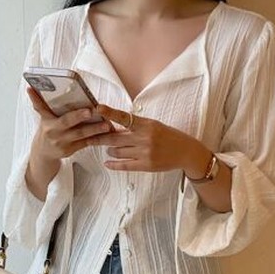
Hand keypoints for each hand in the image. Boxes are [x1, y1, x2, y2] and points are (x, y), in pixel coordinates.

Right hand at [27, 87, 111, 161]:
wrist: (43, 153)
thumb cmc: (46, 130)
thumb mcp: (42, 118)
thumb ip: (39, 103)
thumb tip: (29, 89)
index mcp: (51, 126)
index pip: (65, 120)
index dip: (76, 116)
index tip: (88, 110)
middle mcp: (58, 137)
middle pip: (77, 130)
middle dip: (90, 125)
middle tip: (101, 117)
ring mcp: (66, 145)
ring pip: (84, 137)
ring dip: (96, 131)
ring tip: (108, 126)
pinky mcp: (72, 151)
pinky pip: (86, 144)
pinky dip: (96, 138)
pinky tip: (107, 134)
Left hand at [92, 104, 209, 175]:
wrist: (185, 152)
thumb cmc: (169, 136)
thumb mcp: (154, 126)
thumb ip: (136, 127)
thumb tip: (115, 128)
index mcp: (147, 124)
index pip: (125, 117)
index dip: (110, 113)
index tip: (98, 108)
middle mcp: (145, 138)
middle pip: (115, 138)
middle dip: (100, 138)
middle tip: (89, 136)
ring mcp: (145, 153)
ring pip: (118, 152)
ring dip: (110, 150)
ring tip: (108, 148)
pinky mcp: (146, 165)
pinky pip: (125, 165)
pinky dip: (114, 164)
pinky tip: (107, 162)